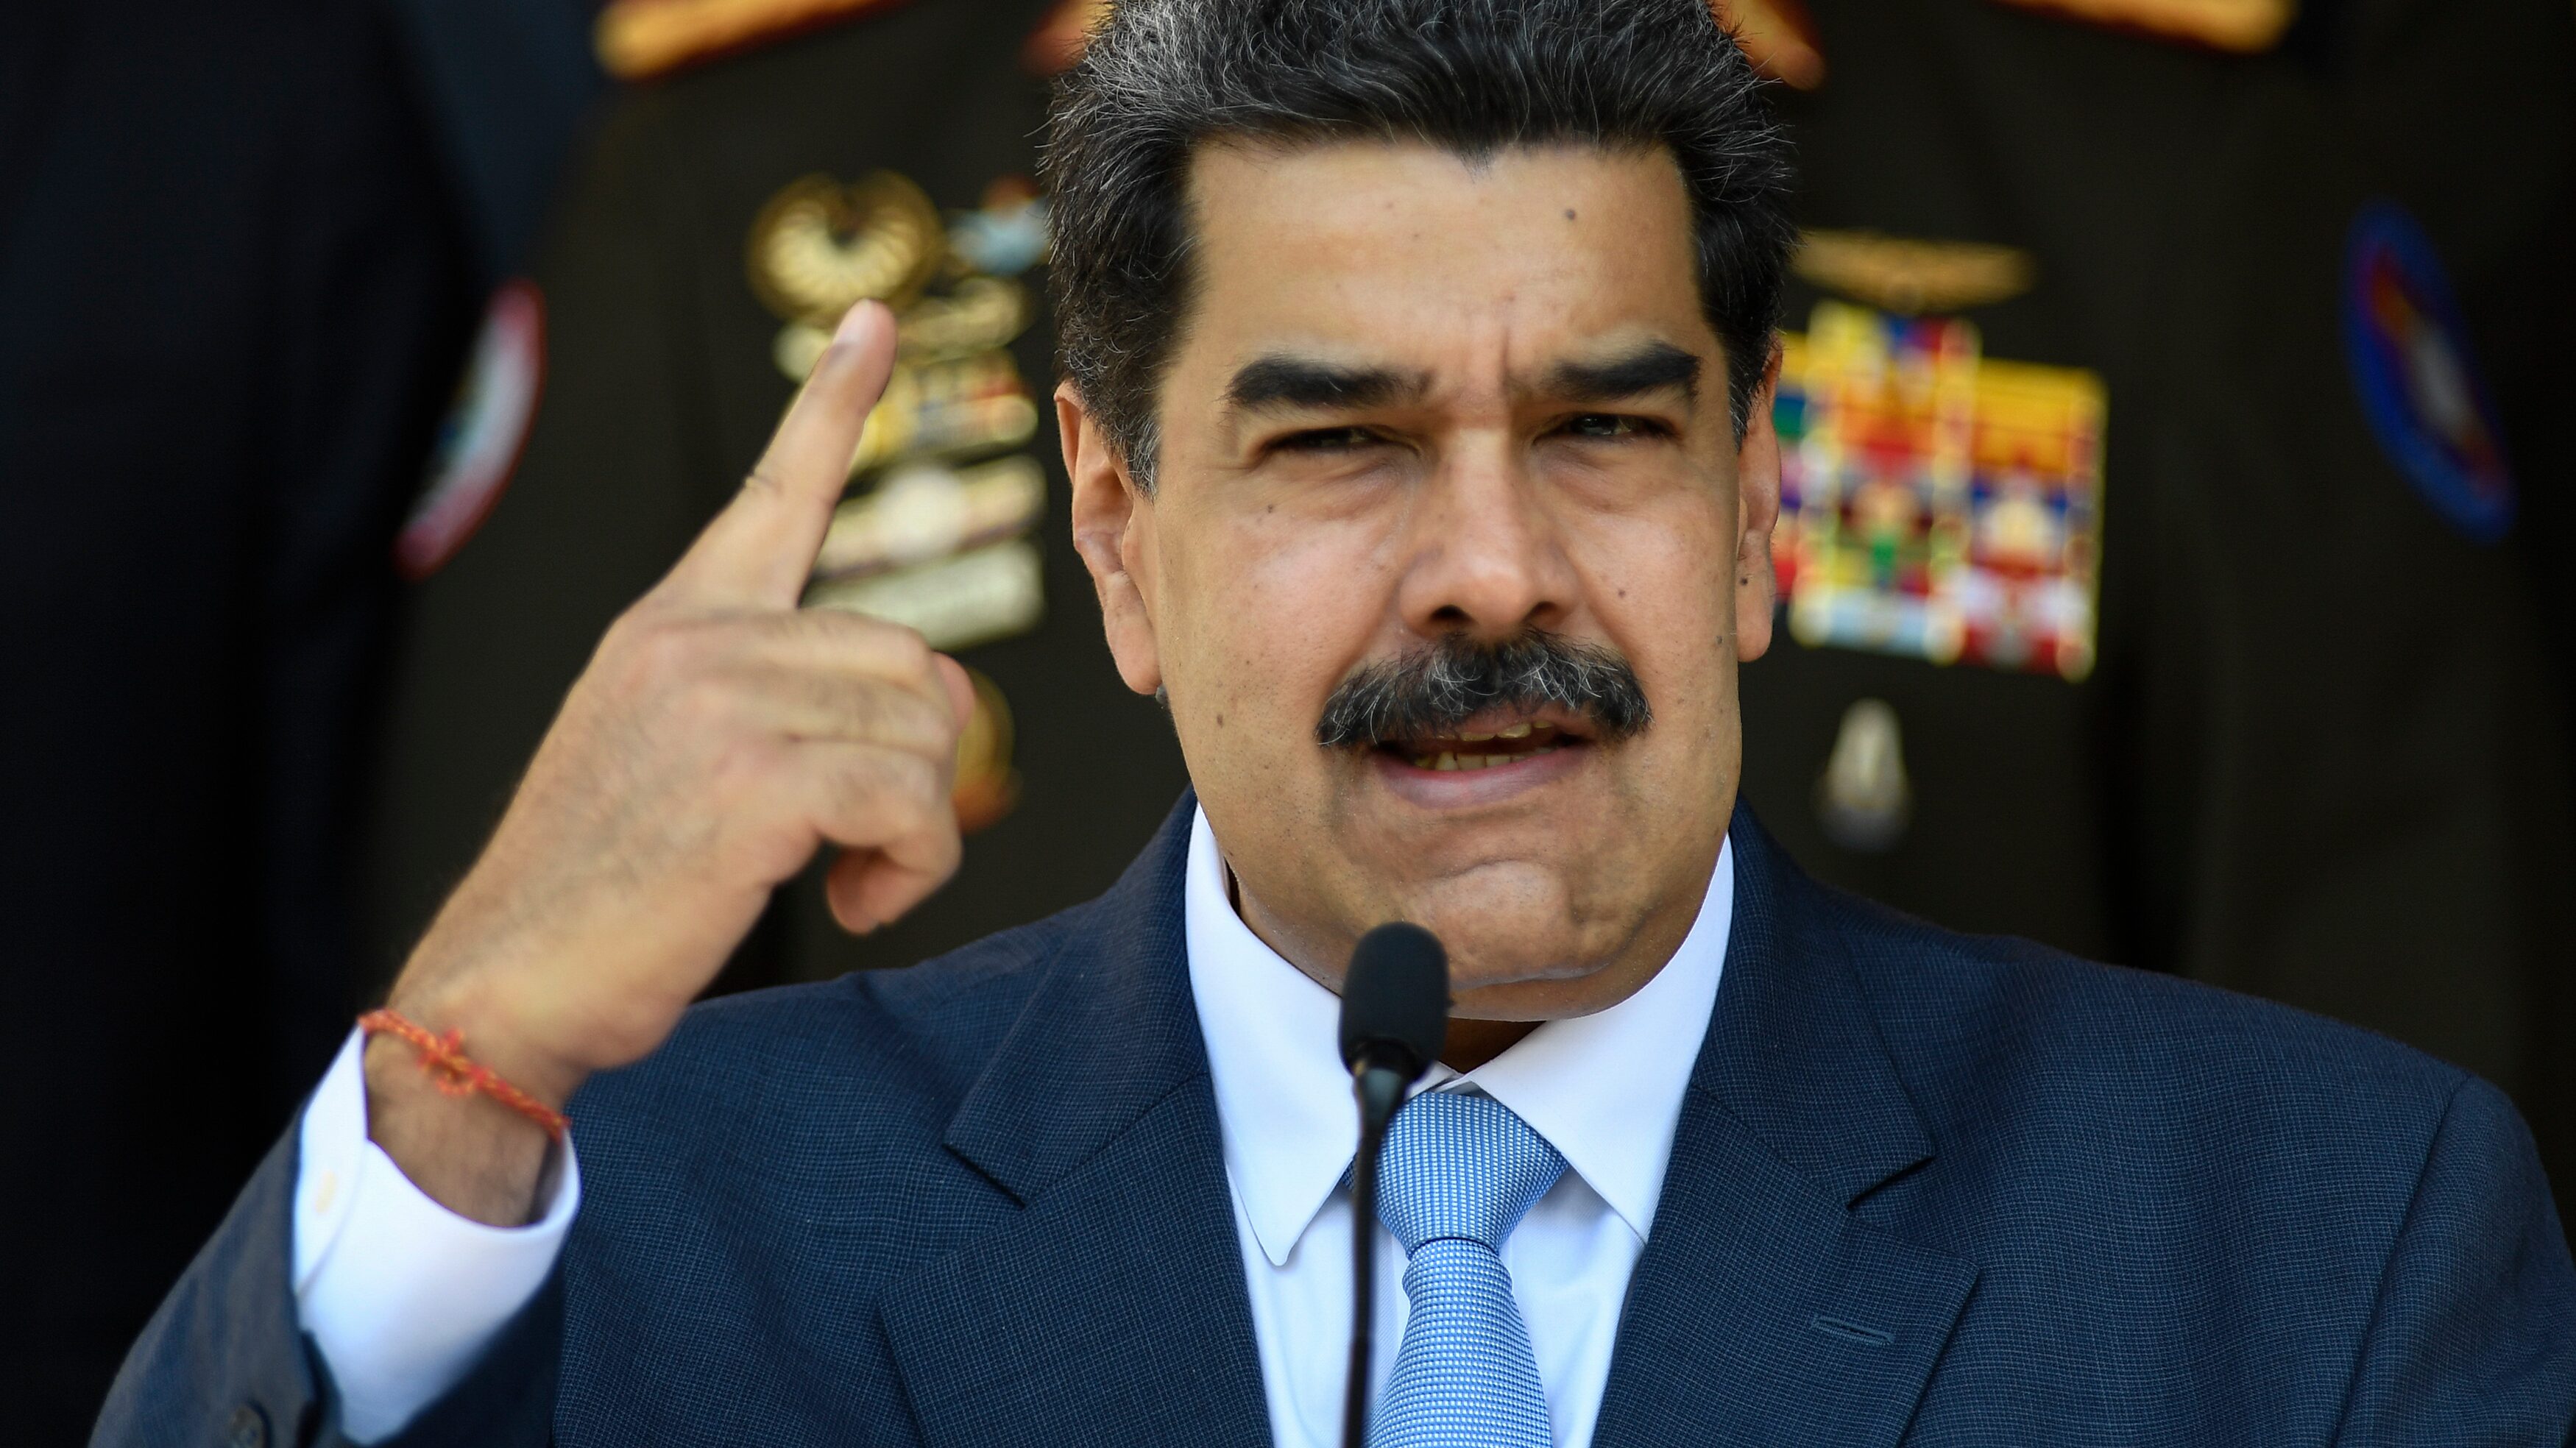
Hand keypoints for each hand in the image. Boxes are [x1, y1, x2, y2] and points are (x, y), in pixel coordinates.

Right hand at [366, 301, 972, 1221]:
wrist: (506, 984)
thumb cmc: (603, 893)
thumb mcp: (666, 759)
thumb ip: (761, 702)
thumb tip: (910, 713)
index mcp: (673, 624)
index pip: (770, 495)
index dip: (831, 408)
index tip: (869, 322)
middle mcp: (696, 640)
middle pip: (914, 661)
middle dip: (919, 765)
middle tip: (861, 840)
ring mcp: (722, 703)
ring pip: (928, 735)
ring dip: (918, 828)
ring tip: (846, 874)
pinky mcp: (755, 781)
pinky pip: (915, 800)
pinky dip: (914, 865)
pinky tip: (855, 900)